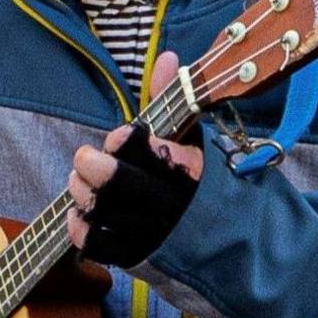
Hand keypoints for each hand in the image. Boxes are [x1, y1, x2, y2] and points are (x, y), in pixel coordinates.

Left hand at [68, 55, 206, 266]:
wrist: (237, 247)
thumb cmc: (209, 185)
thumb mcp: (197, 139)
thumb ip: (174, 99)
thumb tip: (167, 57)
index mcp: (189, 169)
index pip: (146, 149)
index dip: (124, 139)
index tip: (121, 135)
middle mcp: (171, 204)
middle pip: (113, 182)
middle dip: (91, 164)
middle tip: (86, 157)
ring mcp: (153, 235)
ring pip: (100, 210)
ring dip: (81, 191)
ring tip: (80, 181)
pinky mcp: (138, 260)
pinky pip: (95, 244)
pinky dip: (79, 226)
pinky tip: (81, 213)